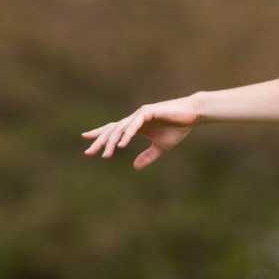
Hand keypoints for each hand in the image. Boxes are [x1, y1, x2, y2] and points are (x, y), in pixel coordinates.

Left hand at [83, 96, 199, 168]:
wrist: (192, 115)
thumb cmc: (177, 128)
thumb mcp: (161, 147)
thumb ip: (148, 156)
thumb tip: (134, 167)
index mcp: (135, 126)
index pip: (114, 130)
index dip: (100, 134)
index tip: (85, 140)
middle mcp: (134, 119)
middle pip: (112, 130)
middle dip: (100, 141)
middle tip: (88, 153)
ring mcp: (140, 114)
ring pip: (121, 128)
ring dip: (113, 142)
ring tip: (105, 155)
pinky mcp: (148, 111)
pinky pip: (134, 125)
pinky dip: (127, 134)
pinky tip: (121, 144)